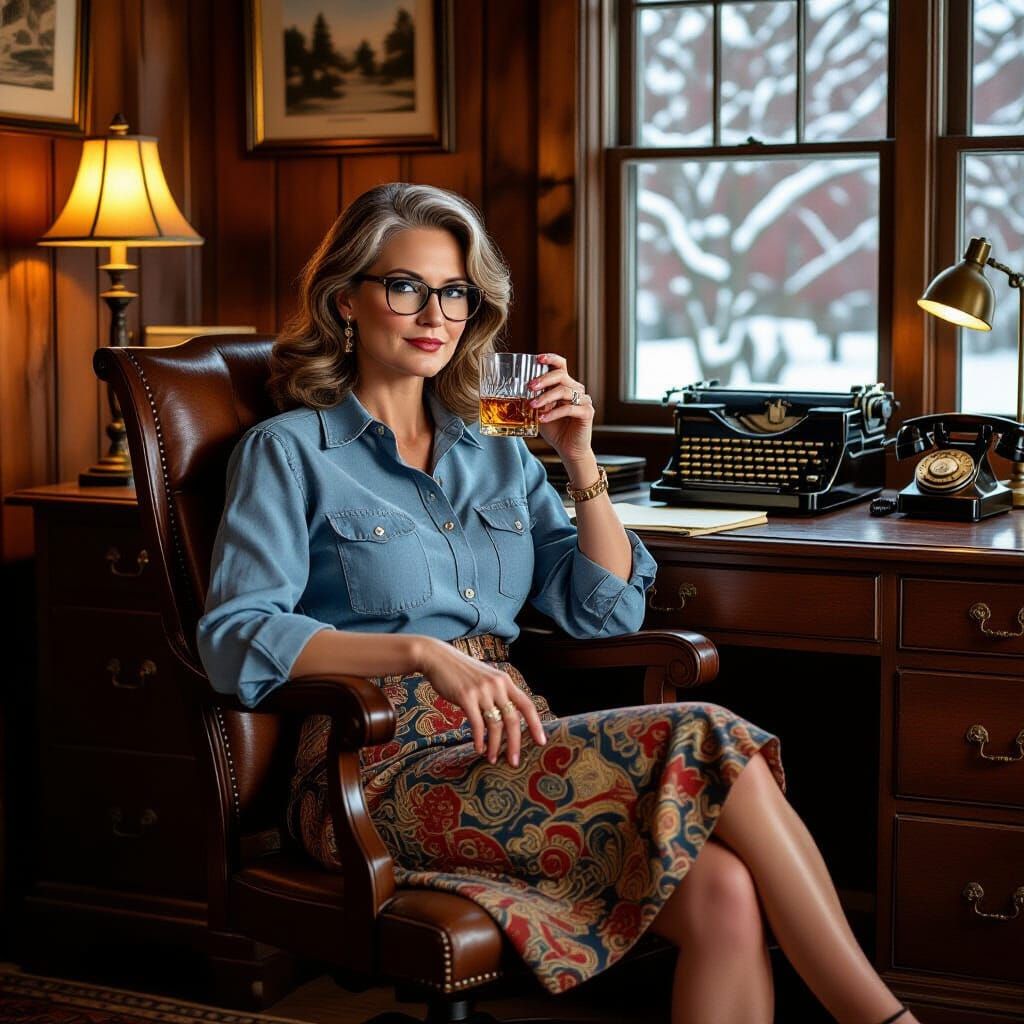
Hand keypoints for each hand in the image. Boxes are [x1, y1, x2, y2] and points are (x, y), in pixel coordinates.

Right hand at [417, 638, 546, 766]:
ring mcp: (482, 691)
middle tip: (514, 762)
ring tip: (492, 759)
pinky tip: (478, 749)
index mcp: (505, 681)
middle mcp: (497, 685)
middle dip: (515, 744)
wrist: (438, 658)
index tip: (541, 741)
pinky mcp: (466, 697)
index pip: (527, 705)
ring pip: (495, 725)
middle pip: (513, 719)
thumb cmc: (462, 672)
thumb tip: (507, 720)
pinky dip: (479, 739)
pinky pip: (477, 724)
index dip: (535, 724)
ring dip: (495, 745)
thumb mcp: (486, 678)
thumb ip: (498, 694)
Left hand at [527, 353, 593, 463]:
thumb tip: (517, 393)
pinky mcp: (587, 412)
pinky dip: (553, 413)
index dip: (551, 359)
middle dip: (544, 379)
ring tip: (532, 406)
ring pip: (564, 391)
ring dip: (545, 398)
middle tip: (530, 386)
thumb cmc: (555, 430)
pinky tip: (542, 419)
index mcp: (566, 386)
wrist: (569, 450)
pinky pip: (569, 408)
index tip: (537, 358)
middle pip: (561, 375)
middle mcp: (576, 390)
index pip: (561, 366)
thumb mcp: (540, 412)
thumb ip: (534, 401)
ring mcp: (583, 400)